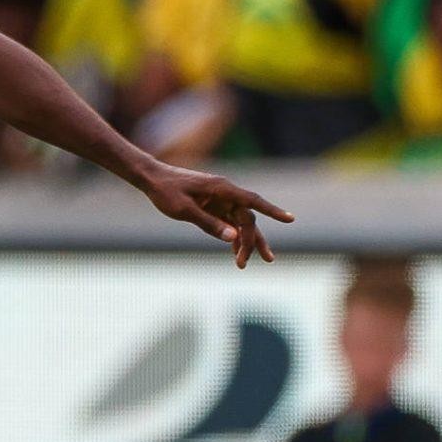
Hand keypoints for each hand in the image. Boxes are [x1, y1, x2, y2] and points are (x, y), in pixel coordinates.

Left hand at [136, 163, 292, 267]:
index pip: (253, 201)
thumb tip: (233, 238)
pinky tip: (235, 251)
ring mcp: (219, 200)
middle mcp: (225, 193)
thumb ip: (208, 224)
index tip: (290, 219)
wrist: (151, 178)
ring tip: (252, 263)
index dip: (273, 210)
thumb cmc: (166, 191)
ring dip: (245, 241)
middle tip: (244, 263)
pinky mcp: (212, 206)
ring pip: (240, 222)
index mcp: (222, 189)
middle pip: (247, 218)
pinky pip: (227, 223)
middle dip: (250, 241)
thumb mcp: (184, 210)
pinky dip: (232, 236)